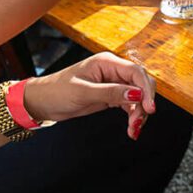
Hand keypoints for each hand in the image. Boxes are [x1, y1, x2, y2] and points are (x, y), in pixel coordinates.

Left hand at [22, 52, 156, 139]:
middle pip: (141, 84)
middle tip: (139, 122)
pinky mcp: (111, 95)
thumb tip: (136, 94)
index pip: (136, 72)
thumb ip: (111, 92)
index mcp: (107, 63)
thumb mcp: (84, 92)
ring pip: (138, 96)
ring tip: (133, 129)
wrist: (42, 102)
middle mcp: (113, 71)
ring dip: (139, 113)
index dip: (146, 89)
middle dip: (144, 103)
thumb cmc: (57, 91)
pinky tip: (132, 128)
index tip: (150, 107)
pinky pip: (130, 104)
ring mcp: (113, 83)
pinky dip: (133, 116)